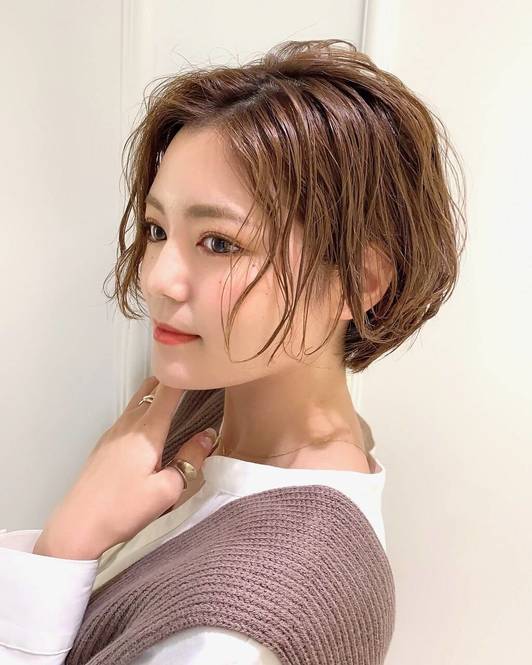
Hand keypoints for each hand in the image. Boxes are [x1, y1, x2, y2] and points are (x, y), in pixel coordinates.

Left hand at [33, 376, 216, 560]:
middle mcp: (128, 424)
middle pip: (151, 387)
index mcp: (146, 431)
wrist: (77, 526)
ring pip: (139, 400)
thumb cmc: (122, 510)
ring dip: (158, 393)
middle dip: (173, 378)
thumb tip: (208, 437)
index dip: (187, 375)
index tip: (204, 367)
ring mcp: (113, 432)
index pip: (169, 390)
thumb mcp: (167, 491)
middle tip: (195, 379)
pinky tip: (154, 425)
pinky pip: (129, 415)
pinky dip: (145, 408)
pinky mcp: (105, 444)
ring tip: (179, 397)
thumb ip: (190, 460)